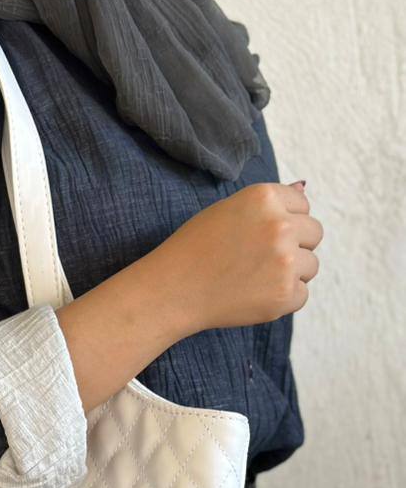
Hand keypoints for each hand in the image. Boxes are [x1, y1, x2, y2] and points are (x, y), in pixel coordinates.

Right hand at [137, 181, 323, 335]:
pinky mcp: (284, 294)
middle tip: (258, 260)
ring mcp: (285, 261)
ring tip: (253, 278)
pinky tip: (251, 295)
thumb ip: (269, 203)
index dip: (282, 222)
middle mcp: (280, 225)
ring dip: (290, 274)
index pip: (303, 205)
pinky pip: (301, 294)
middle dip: (294, 246)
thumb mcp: (228, 211)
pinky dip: (281, 298)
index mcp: (265, 197)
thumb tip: (304, 188)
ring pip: (311, 266)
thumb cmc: (194, 248)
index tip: (258, 237)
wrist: (172, 290)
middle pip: (314, 234)